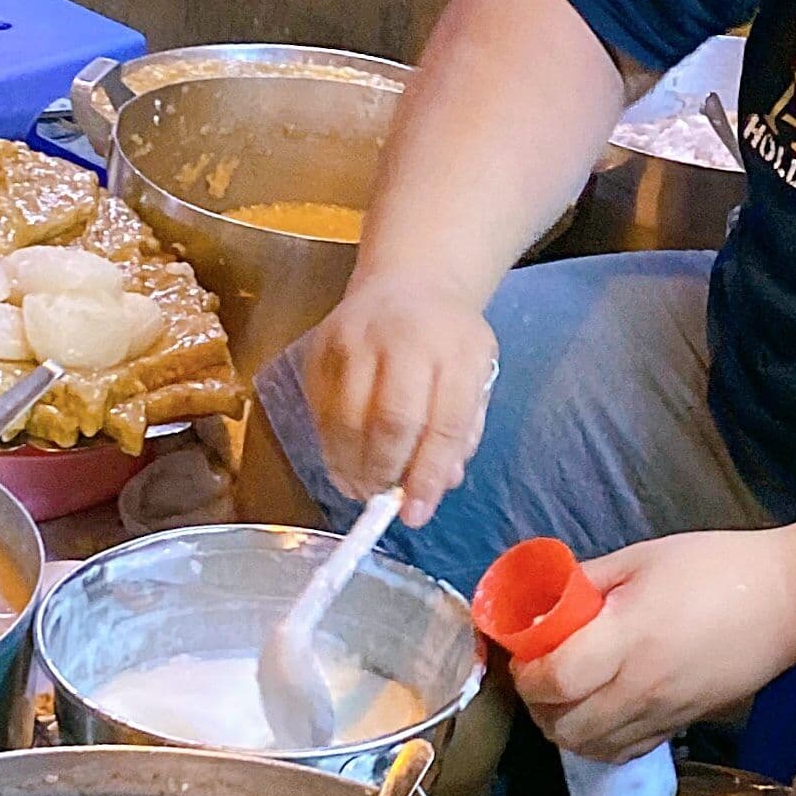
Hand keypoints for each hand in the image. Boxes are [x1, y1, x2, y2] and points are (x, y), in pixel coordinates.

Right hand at [297, 278, 498, 526]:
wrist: (410, 281)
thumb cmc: (448, 341)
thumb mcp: (475, 377)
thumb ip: (461, 433)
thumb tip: (436, 487)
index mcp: (458, 349)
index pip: (445, 422)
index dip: (427, 474)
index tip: (416, 514)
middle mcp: (405, 338)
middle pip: (390, 420)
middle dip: (384, 472)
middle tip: (381, 501)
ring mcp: (356, 338)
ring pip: (346, 418)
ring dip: (350, 466)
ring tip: (360, 489)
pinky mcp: (321, 346)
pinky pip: (319, 408)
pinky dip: (329, 445)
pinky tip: (342, 461)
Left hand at [516, 530, 795, 761]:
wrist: (787, 602)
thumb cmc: (716, 568)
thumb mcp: (642, 557)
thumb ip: (588, 581)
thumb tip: (543, 600)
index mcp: (627, 638)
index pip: (556, 681)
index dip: (527, 676)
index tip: (526, 656)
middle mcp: (641, 687)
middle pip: (564, 727)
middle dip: (538, 707)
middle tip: (540, 676)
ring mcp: (663, 713)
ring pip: (589, 750)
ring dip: (564, 729)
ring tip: (566, 697)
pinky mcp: (682, 726)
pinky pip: (624, 753)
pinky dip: (599, 742)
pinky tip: (601, 711)